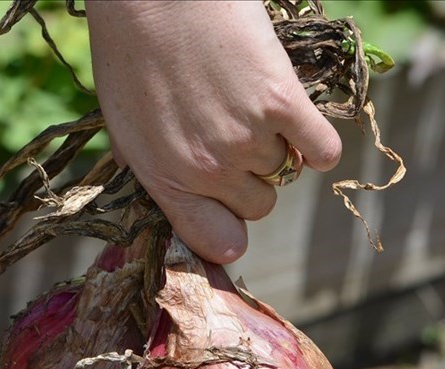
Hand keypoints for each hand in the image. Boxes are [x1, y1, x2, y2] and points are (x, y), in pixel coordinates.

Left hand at [86, 0, 341, 262]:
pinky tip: (297, 120)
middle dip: (251, 181)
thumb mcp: (121, 124)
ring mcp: (246, 139)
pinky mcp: (282, 103)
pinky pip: (323, 150)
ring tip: (248, 104)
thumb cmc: (129, 51)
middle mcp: (207, 171)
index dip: (228, 232)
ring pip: (285, 170)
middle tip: (236, 141)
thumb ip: (148, 170)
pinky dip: (317, 141)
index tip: (232, 215)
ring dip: (275, 145)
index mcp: (164, 179)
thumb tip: (166, 204)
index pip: (215, 241)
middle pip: (258, 207)